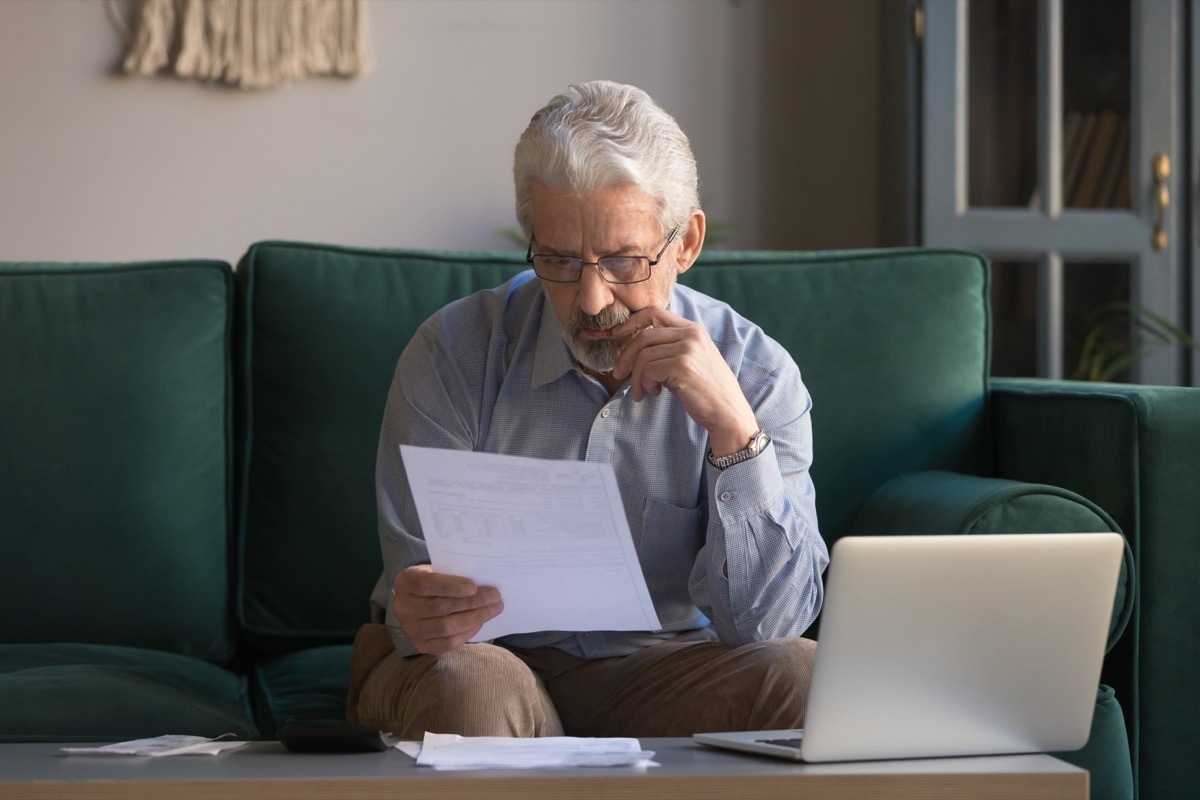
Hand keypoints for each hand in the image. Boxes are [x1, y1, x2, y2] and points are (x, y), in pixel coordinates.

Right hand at [392, 565, 502, 655]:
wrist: (416, 600)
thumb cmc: (433, 580)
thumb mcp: (437, 569)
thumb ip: (453, 573)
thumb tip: (483, 580)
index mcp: (405, 582)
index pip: (427, 585)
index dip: (451, 586)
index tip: (474, 587)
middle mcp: (403, 608)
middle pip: (442, 607)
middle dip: (473, 602)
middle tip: (495, 597)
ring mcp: (411, 630)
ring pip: (447, 627)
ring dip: (475, 618)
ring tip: (494, 609)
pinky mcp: (422, 646)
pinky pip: (449, 642)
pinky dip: (469, 632)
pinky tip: (481, 621)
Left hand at [608, 306, 758, 455]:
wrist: (728, 413)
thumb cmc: (706, 391)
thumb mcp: (690, 361)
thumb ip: (668, 349)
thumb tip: (634, 350)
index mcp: (693, 329)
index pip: (654, 312)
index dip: (630, 322)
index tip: (616, 335)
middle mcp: (691, 334)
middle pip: (643, 335)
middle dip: (625, 356)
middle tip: (618, 374)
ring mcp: (687, 349)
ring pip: (643, 356)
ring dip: (636, 378)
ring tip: (641, 392)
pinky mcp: (682, 366)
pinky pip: (648, 370)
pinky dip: (644, 384)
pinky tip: (654, 393)